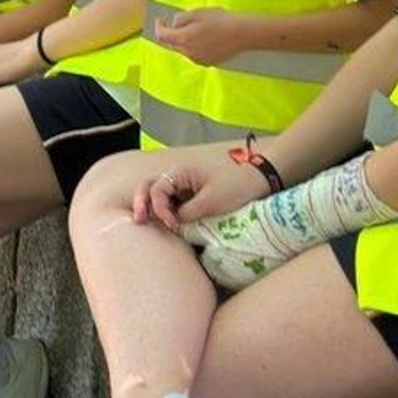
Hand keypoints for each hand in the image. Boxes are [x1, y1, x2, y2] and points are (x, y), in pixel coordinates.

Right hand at [133, 154, 267, 231]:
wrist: (259, 180)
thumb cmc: (236, 187)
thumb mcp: (211, 202)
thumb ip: (187, 213)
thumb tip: (172, 224)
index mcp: (180, 172)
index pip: (157, 189)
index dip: (159, 208)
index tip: (172, 225)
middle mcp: (177, 177)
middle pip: (149, 187)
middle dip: (141, 203)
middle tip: (139, 221)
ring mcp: (183, 186)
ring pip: (158, 195)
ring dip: (150, 207)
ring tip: (144, 223)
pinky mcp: (191, 196)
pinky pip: (171, 202)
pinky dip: (164, 212)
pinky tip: (165, 224)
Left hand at [154, 9, 246, 65]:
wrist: (243, 33)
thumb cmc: (220, 21)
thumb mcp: (196, 13)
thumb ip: (180, 19)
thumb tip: (173, 24)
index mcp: (183, 40)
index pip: (162, 36)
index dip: (159, 26)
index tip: (161, 20)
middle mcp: (188, 54)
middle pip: (172, 44)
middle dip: (171, 33)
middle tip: (176, 23)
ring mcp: (199, 60)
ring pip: (184, 50)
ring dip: (184, 40)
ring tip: (196, 28)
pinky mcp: (209, 63)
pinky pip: (195, 54)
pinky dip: (194, 46)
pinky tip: (205, 37)